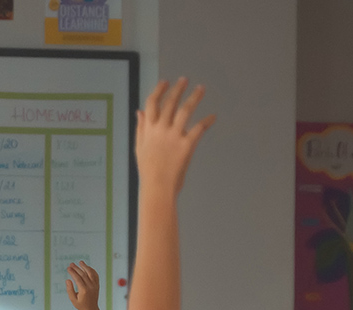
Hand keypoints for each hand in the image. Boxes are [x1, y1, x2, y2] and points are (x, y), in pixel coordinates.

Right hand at [65, 261, 101, 309]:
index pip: (78, 278)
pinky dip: (91, 270)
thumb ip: (69, 290)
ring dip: (85, 267)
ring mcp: (95, 285)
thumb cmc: (80, 305)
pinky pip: (95, 275)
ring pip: (91, 273)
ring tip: (80, 262)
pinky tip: (87, 267)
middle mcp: (91, 287)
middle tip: (71, 264)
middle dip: (77, 268)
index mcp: (84, 290)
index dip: (73, 272)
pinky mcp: (97, 285)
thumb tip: (68, 280)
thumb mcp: (73, 299)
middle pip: (83, 274)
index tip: (68, 268)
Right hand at [135, 78, 213, 196]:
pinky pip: (199, 128)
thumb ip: (141, 128)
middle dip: (178, 89)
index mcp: (149, 129)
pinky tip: (213, 116)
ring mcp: (174, 135)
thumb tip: (139, 112)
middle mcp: (161, 129)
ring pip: (185, 110)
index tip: (165, 82)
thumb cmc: (148, 169)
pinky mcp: (187, 144)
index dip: (159, 91)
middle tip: (185, 79)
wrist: (157, 186)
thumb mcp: (139, 147)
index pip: (152, 103)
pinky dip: (207, 121)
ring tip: (201, 88)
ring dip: (194, 97)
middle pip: (170, 103)